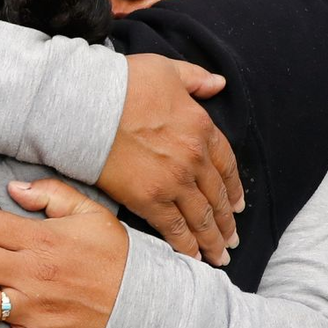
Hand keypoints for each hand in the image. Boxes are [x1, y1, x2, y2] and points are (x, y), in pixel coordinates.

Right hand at [101, 54, 240, 265]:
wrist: (90, 106)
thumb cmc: (123, 85)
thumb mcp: (168, 70)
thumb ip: (195, 78)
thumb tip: (216, 83)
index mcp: (202, 129)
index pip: (226, 165)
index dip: (233, 189)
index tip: (237, 205)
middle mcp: (194, 159)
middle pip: (217, 197)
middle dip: (226, 222)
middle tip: (230, 240)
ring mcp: (173, 181)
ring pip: (200, 217)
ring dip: (212, 239)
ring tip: (218, 256)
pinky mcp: (148, 199)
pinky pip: (173, 227)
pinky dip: (185, 245)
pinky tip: (192, 257)